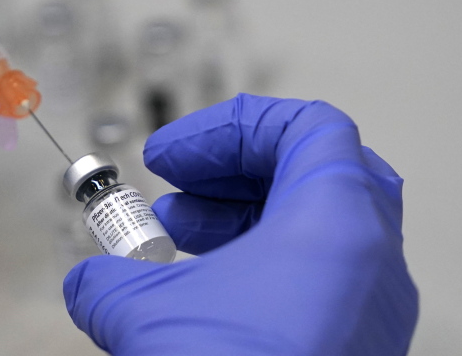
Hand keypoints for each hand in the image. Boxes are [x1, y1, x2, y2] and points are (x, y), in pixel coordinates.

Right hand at [64, 94, 417, 354]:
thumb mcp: (144, 314)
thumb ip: (107, 280)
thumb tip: (91, 282)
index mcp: (336, 226)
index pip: (305, 127)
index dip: (229, 128)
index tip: (175, 153)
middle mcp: (370, 264)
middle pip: (314, 169)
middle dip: (233, 171)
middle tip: (177, 185)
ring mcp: (369, 309)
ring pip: (315, 226)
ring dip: (240, 218)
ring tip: (176, 239)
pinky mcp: (354, 347)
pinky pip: (316, 277)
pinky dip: (260, 265)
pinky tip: (203, 291)